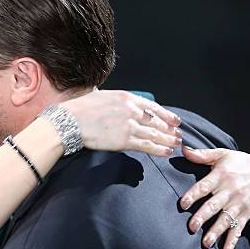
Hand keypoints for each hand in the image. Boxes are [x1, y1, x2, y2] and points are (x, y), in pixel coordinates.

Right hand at [63, 90, 181, 155]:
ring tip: (176, 144)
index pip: (153, 107)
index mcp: (126, 97)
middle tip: (179, 135)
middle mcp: (131, 110)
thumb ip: (119, 102)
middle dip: (170, 129)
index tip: (175, 121)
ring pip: (154, 134)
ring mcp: (129, 125)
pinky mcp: (124, 140)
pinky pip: (146, 145)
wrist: (70, 121)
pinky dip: (158, 149)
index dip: (167, 115)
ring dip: (168, 140)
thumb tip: (125, 105)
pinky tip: (166, 151)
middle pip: (157, 121)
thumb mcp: (104, 96)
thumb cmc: (81, 108)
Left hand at [180, 146, 249, 248]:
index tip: (183, 204)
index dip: (194, 195)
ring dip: (216, 232)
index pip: (205, 186)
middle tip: (192, 227)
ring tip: (206, 243)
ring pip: (225, 220)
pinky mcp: (246, 215)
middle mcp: (230, 191)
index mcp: (221, 176)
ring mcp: (238, 205)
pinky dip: (232, 242)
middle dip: (203, 217)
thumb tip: (183, 149)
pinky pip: (238, 230)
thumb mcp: (223, 154)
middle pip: (214, 205)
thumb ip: (202, 155)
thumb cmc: (242, 163)